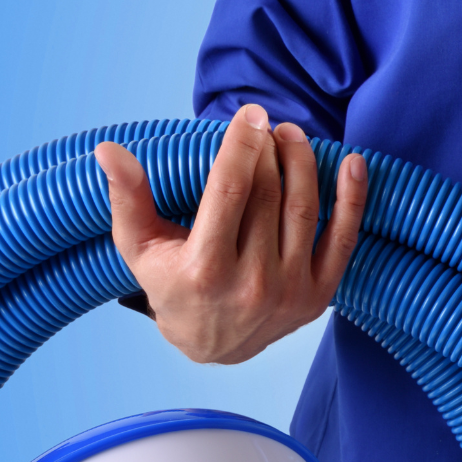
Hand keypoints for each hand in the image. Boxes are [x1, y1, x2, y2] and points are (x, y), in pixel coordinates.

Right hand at [94, 104, 368, 363]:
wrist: (213, 346)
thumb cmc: (173, 285)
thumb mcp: (140, 247)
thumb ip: (128, 198)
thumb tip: (108, 150)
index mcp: (205, 269)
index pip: (229, 193)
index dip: (242, 147)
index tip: (250, 114)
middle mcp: (251, 284)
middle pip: (268, 197)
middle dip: (269, 151)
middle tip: (267, 123)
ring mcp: (289, 292)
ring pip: (303, 211)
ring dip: (304, 164)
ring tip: (293, 135)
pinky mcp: (318, 297)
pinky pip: (342, 241)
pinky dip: (352, 201)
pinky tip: (352, 164)